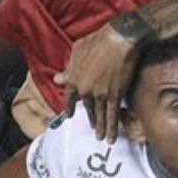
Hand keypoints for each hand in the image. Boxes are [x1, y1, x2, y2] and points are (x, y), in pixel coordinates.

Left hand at [56, 22, 141, 140]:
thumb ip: (69, 68)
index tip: (70, 115)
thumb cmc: (98, 40)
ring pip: (99, 115)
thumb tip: (58, 79)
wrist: (119, 39)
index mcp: (73, 78)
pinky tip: (111, 138)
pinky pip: (112, 116)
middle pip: (87, 108)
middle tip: (93, 128)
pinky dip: (112, 128)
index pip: (69, 98)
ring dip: (100, 128)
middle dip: (91, 119)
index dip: (70, 107)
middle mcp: (84, 89)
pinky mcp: (114, 95)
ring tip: (101, 138)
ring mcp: (99, 94)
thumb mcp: (78, 51)